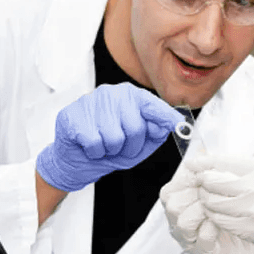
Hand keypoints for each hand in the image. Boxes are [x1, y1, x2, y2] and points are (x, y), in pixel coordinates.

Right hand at [36, 83, 183, 191]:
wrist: (75, 160)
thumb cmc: (108, 148)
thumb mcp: (138, 146)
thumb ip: (153, 135)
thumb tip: (164, 126)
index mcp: (130, 97)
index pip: (152, 105)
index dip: (167, 117)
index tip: (180, 125)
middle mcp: (111, 93)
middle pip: (135, 127)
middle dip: (130, 147)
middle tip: (118, 148)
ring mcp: (90, 102)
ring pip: (114, 137)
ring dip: (110, 151)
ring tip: (103, 146)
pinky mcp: (72, 116)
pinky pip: (95, 143)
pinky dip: (95, 152)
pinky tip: (89, 146)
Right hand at [160, 163, 253, 253]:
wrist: (248, 234)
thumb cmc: (230, 208)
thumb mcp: (220, 184)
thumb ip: (209, 169)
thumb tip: (200, 152)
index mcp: (179, 202)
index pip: (169, 191)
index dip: (186, 182)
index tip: (204, 176)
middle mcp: (179, 221)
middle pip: (172, 205)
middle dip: (194, 195)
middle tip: (212, 192)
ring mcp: (189, 238)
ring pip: (183, 222)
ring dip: (202, 211)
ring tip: (217, 207)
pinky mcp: (203, 252)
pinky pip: (202, 238)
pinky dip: (212, 227)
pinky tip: (222, 221)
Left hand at [186, 155, 253, 253]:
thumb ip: (239, 166)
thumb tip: (208, 161)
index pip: (222, 162)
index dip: (203, 163)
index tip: (192, 164)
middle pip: (212, 182)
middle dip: (202, 182)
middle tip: (201, 183)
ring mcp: (249, 209)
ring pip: (211, 202)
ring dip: (205, 199)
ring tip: (209, 198)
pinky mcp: (245, 227)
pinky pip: (217, 219)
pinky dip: (212, 214)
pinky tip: (216, 212)